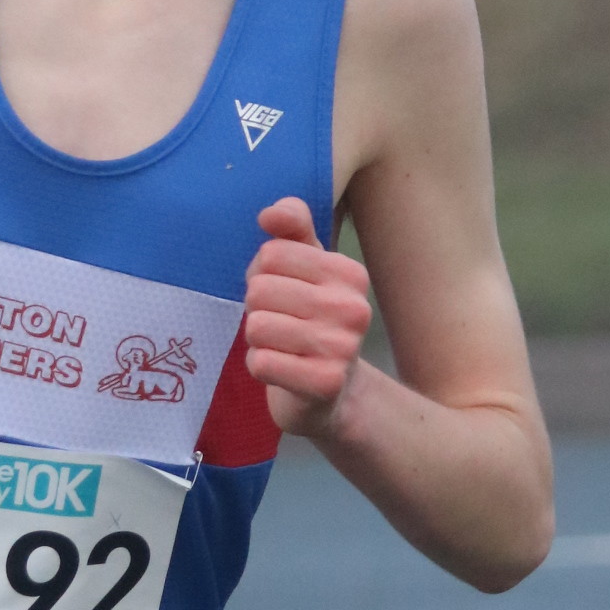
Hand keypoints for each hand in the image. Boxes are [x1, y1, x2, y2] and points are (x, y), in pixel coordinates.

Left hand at [242, 198, 372, 436]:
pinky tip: (282, 370)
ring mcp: (342, 348)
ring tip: (282, 347)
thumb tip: (269, 215)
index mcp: (349, 274)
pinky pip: (261, 362)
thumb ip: (291, 230)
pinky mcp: (324, 383)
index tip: (282, 293)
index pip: (271, 254)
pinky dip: (260, 366)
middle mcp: (352, 308)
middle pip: (259, 290)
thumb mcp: (304, 267)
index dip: (261, 275)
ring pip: (257, 326)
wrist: (330, 394)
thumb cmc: (309, 320)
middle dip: (257, 309)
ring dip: (258, 340)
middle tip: (280, 323)